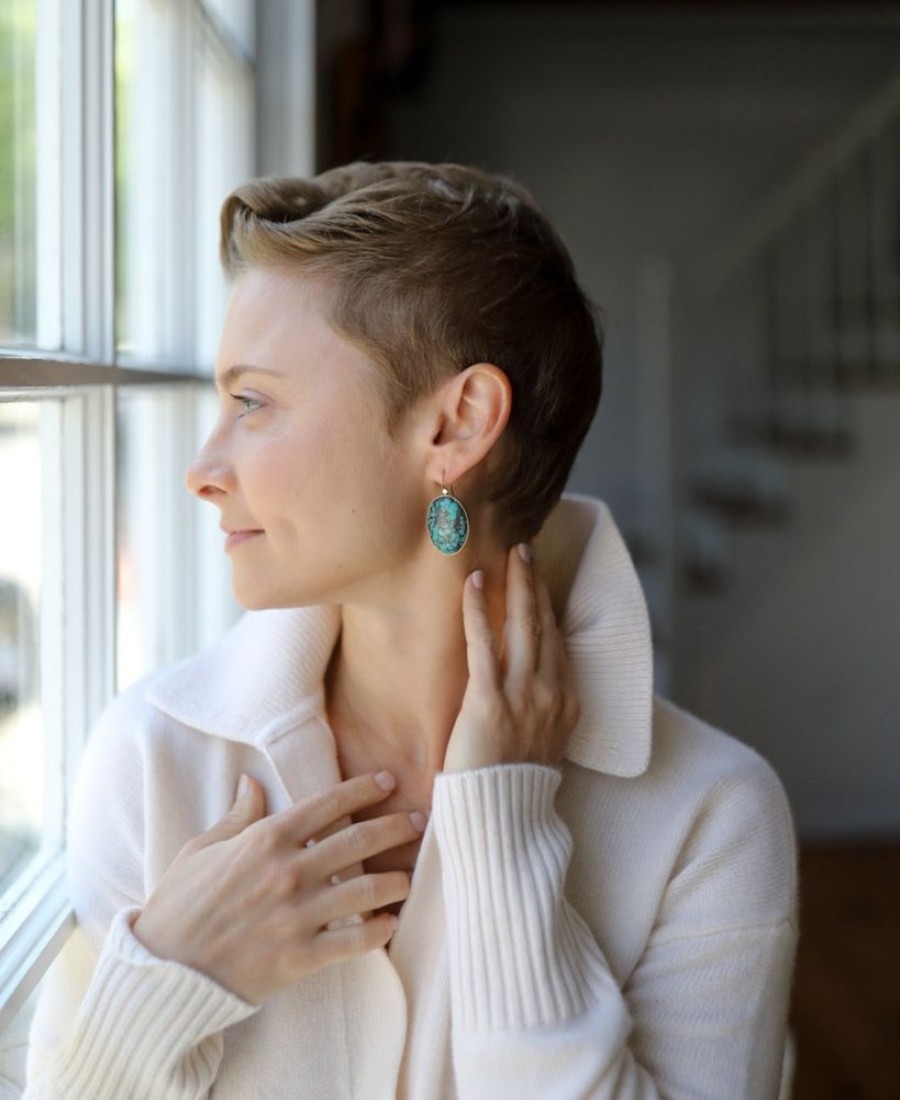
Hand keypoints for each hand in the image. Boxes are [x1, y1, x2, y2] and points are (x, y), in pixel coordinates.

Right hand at [133, 772, 424, 1003]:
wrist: (163, 972)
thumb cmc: (179, 907)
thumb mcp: (201, 850)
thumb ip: (236, 817)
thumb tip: (250, 781)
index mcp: (265, 839)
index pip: (327, 804)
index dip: (363, 789)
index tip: (389, 782)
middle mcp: (288, 871)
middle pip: (357, 840)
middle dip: (395, 827)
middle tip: (420, 821)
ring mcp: (297, 914)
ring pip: (365, 889)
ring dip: (394, 880)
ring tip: (409, 877)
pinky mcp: (300, 956)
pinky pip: (353, 940)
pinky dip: (378, 931)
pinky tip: (391, 924)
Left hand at [442, 543, 579, 772]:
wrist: (500, 818)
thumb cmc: (510, 785)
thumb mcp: (538, 744)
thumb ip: (538, 710)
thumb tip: (524, 688)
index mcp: (567, 703)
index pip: (557, 641)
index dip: (548, 606)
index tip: (538, 579)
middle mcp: (552, 693)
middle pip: (545, 624)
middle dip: (536, 582)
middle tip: (526, 549)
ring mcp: (524, 696)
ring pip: (523, 625)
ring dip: (517, 583)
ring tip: (511, 553)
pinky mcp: (490, 701)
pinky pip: (484, 643)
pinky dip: (480, 609)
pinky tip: (474, 583)